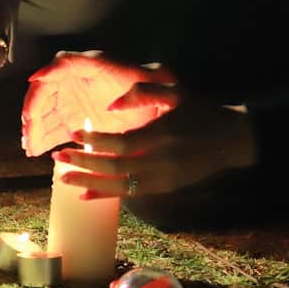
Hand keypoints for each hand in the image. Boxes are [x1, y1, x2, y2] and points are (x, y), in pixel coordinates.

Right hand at [22, 51, 176, 156]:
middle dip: (34, 109)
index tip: (36, 82)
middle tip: (28, 128)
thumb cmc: (157, 91)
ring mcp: (73, 101)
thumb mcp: (156, 84)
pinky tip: (35, 151)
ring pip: (46, 112)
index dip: (48, 72)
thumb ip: (139, 92)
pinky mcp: (74, 121)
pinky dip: (43, 139)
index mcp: (94, 66)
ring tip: (29, 145)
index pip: (64, 64)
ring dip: (35, 127)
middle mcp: (77, 81)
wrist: (161, 107)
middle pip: (47, 90)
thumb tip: (115, 107)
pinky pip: (53, 129)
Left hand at [56, 84, 256, 199]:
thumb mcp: (173, 90)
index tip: (74, 133)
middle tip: (58, 158)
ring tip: (63, 179)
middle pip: (116, 167)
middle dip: (84, 163)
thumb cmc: (197, 110)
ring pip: (120, 186)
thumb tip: (111, 106)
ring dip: (89, 183)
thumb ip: (141, 93)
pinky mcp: (165, 188)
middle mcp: (162, 160)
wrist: (230, 138)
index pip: (122, 143)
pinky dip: (107, 196)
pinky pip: (132, 195)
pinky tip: (85, 196)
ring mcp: (164, 178)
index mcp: (162, 134)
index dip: (95, 140)